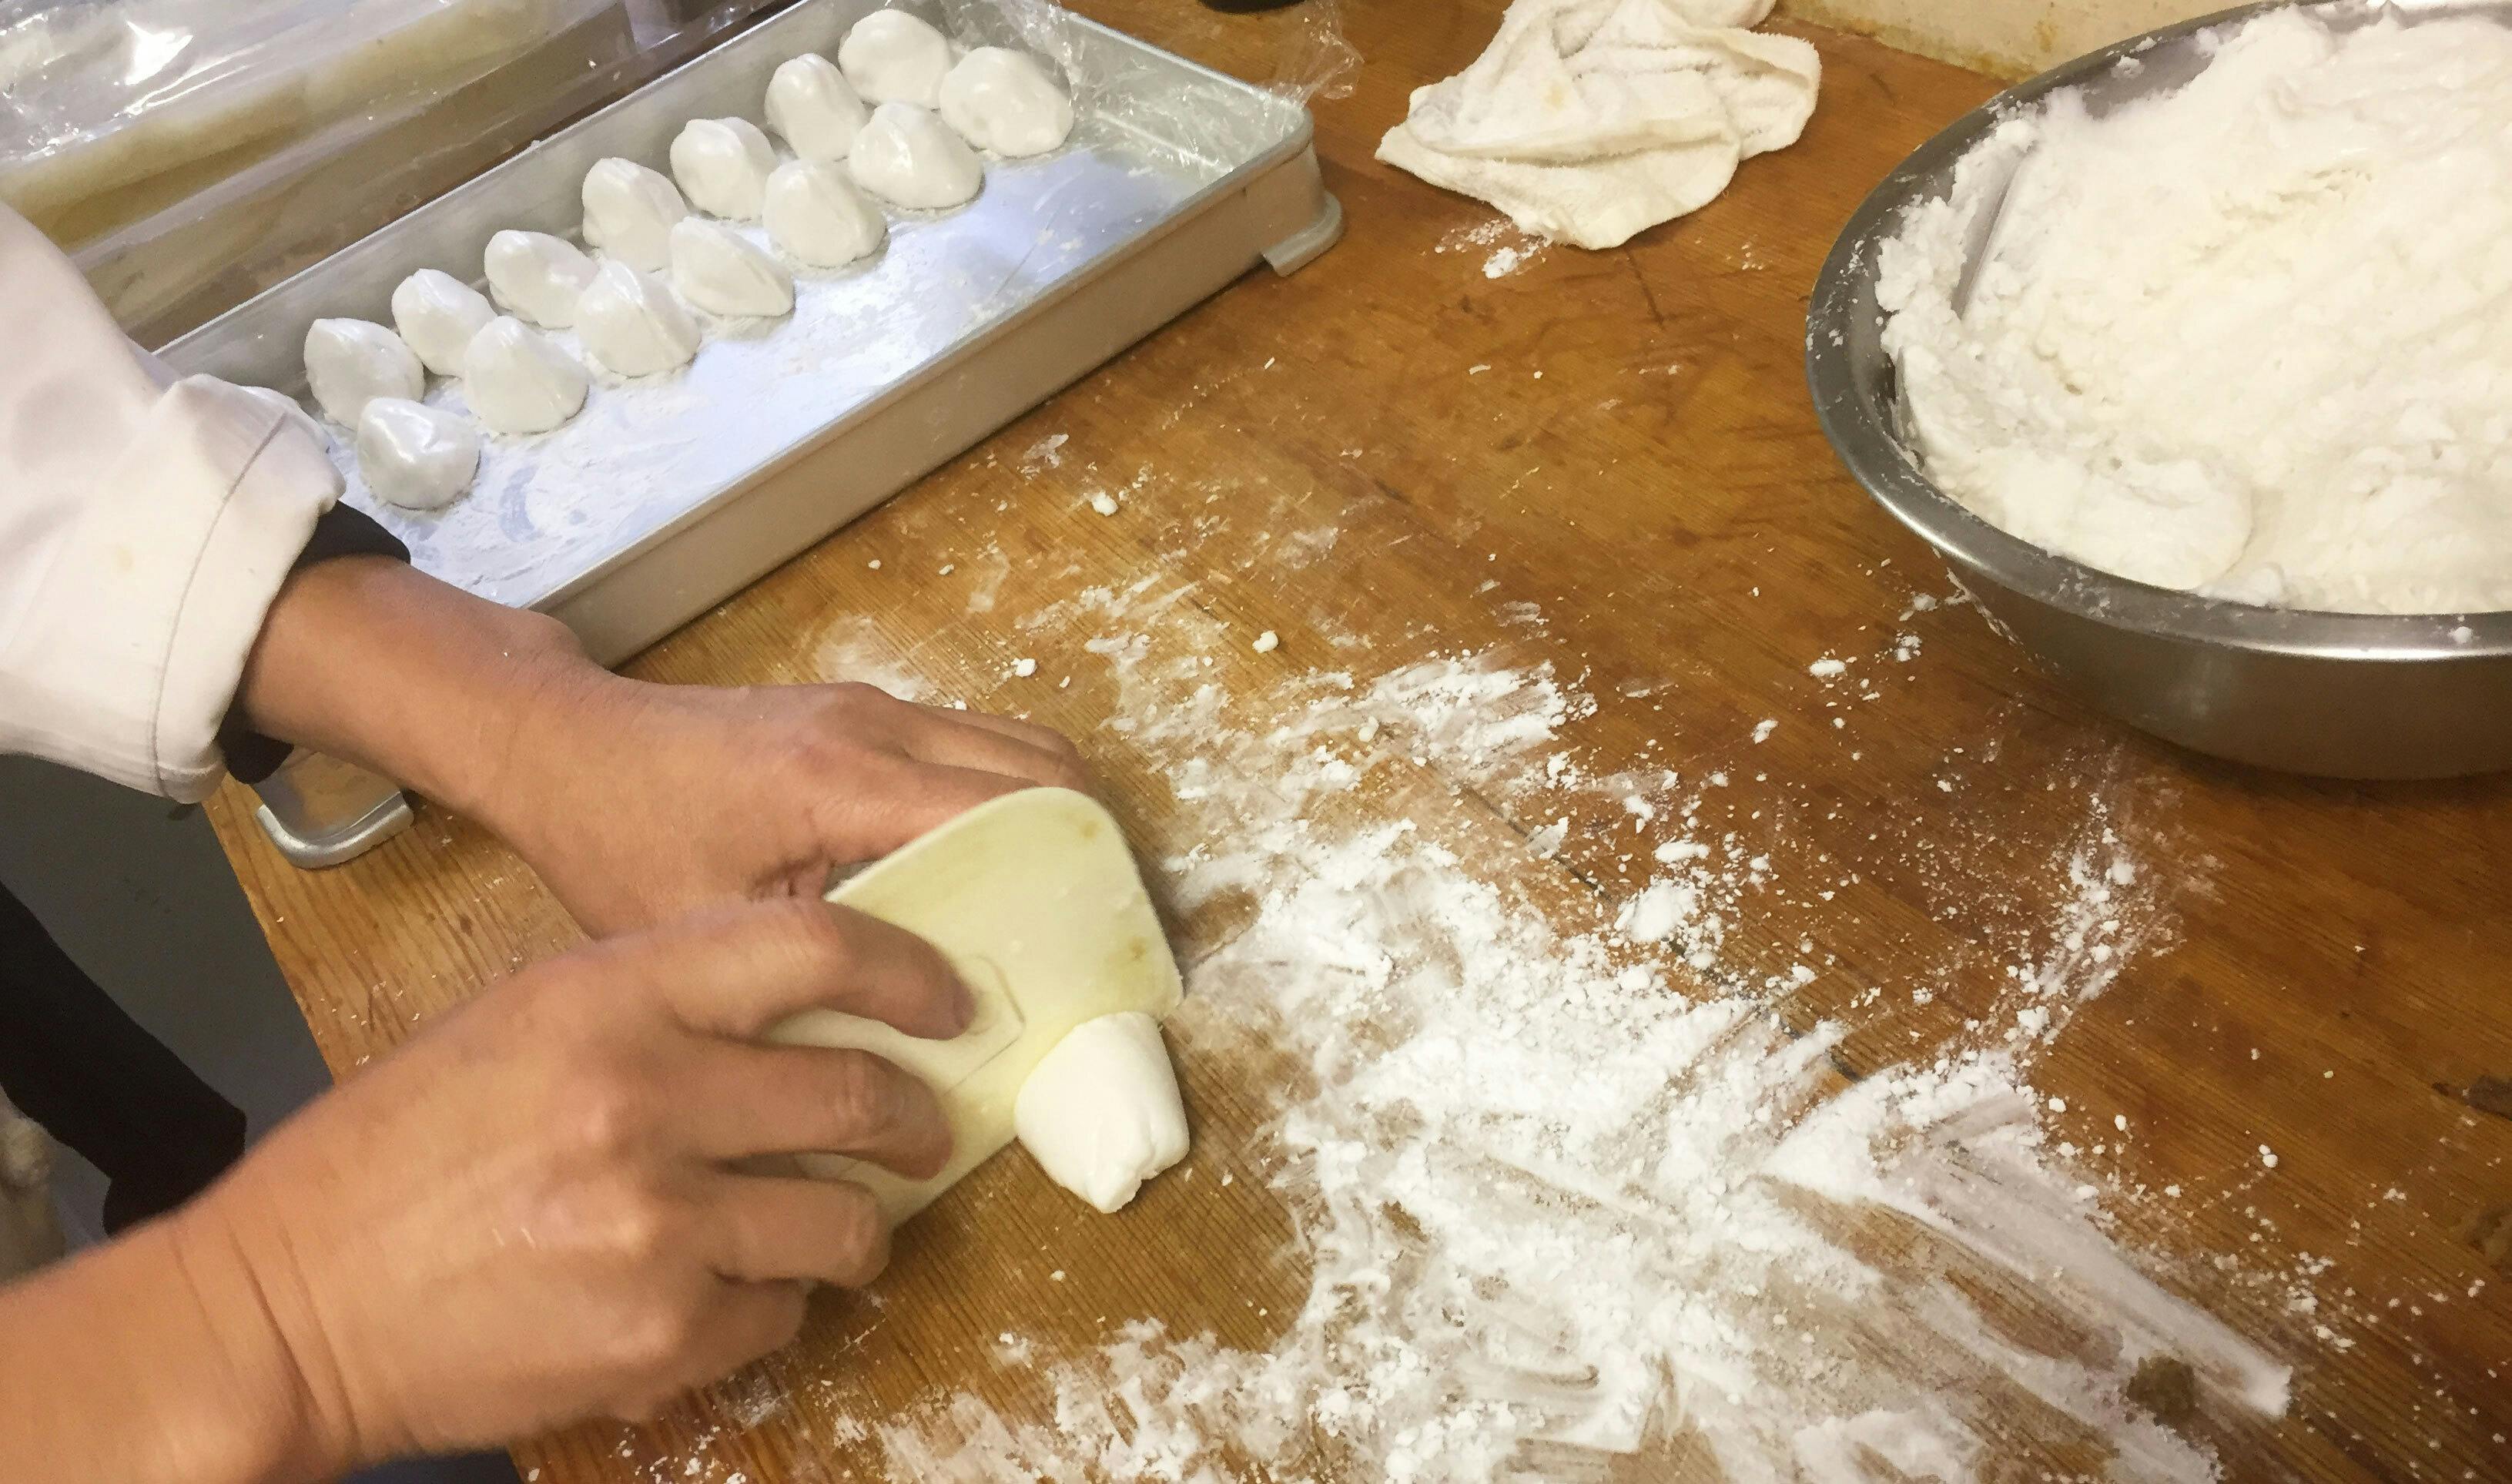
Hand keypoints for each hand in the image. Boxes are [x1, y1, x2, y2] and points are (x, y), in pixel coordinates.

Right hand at [167, 898, 968, 1470]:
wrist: (289, 1306)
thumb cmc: (396, 1156)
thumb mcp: (521, 1022)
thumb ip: (660, 1002)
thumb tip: (810, 1014)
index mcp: (607, 997)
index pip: (815, 948)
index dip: (909, 971)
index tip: (950, 1001)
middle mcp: (646, 1100)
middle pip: (860, 1092)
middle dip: (914, 1118)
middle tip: (922, 1130)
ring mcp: (660, 1226)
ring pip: (847, 1221)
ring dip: (856, 1225)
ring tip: (830, 1226)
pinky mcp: (662, 1336)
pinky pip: (782, 1313)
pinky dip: (771, 1303)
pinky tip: (719, 1287)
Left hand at [236, 558, 1089, 936]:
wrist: (567, 748)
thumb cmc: (620, 842)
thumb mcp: (708, 934)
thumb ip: (814, 980)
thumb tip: (920, 1050)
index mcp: (843, 779)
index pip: (1007, 812)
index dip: (1067, 880)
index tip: (1099, 955)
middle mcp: (879, 725)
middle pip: (1046, 768)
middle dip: (1088, 850)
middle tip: (1099, 942)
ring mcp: (880, 707)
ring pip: (1025, 747)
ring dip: (1056, 822)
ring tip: (1063, 913)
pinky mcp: (871, 711)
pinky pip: (982, 746)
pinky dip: (1015, 801)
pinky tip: (997, 878)